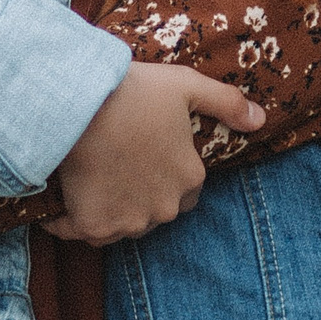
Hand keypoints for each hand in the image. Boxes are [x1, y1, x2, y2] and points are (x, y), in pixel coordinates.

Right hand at [46, 64, 263, 246]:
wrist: (81, 104)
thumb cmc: (136, 92)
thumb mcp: (188, 86)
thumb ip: (227, 104)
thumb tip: (260, 120)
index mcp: (189, 177)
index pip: (187, 190)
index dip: (167, 174)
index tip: (146, 157)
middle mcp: (164, 207)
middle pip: (154, 211)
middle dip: (139, 195)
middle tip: (115, 166)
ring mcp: (128, 221)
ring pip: (120, 225)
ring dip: (108, 211)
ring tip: (90, 183)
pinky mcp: (92, 226)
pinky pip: (80, 232)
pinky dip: (69, 223)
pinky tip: (60, 206)